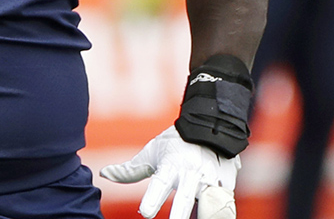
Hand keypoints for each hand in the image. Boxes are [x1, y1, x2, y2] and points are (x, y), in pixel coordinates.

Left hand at [100, 126, 238, 218]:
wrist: (209, 124)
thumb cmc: (174, 144)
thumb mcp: (151, 154)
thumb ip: (130, 170)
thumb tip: (104, 174)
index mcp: (171, 165)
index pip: (160, 184)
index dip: (153, 199)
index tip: (145, 213)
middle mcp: (191, 172)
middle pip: (187, 197)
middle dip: (180, 213)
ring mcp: (212, 176)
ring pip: (214, 202)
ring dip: (209, 212)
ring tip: (205, 217)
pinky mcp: (229, 181)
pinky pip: (227, 203)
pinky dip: (222, 211)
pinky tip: (216, 215)